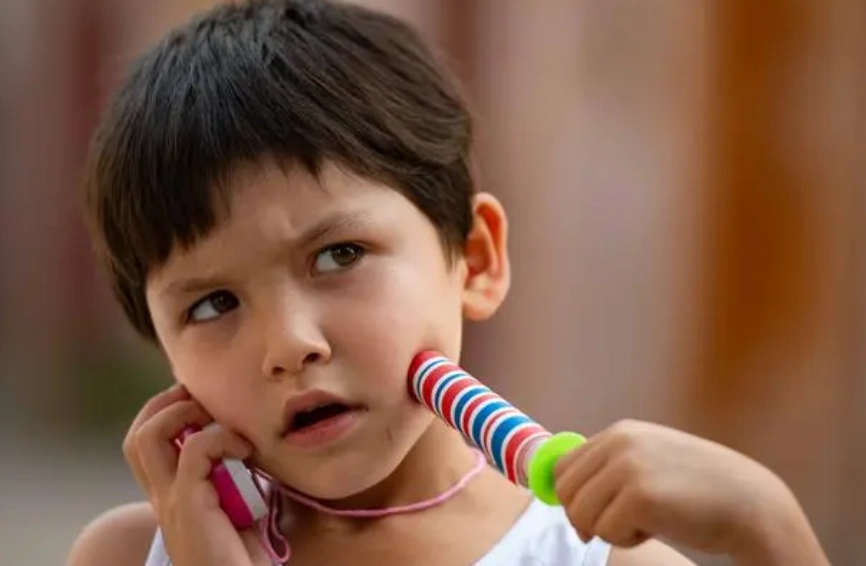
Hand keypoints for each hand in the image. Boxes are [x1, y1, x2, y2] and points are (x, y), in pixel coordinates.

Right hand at [123, 384, 270, 565]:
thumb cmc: (246, 555)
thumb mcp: (238, 505)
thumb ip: (233, 475)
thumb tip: (252, 439)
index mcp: (171, 497)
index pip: (144, 445)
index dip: (165, 413)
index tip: (202, 401)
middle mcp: (162, 498)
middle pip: (137, 436)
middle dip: (166, 404)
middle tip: (203, 399)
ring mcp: (170, 502)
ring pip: (149, 436)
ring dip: (185, 413)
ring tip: (219, 419)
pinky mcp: (188, 505)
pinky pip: (194, 451)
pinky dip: (221, 438)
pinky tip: (246, 450)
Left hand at [553, 420, 817, 560]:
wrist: (751, 504)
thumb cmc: (698, 491)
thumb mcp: (650, 463)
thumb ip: (610, 468)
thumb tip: (559, 494)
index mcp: (620, 433)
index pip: (562, 466)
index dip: (572, 496)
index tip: (592, 514)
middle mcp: (620, 443)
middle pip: (565, 492)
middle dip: (586, 516)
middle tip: (622, 524)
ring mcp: (628, 467)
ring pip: (580, 514)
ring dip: (608, 529)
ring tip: (645, 522)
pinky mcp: (640, 497)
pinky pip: (606, 531)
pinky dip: (628, 539)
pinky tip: (658, 528)